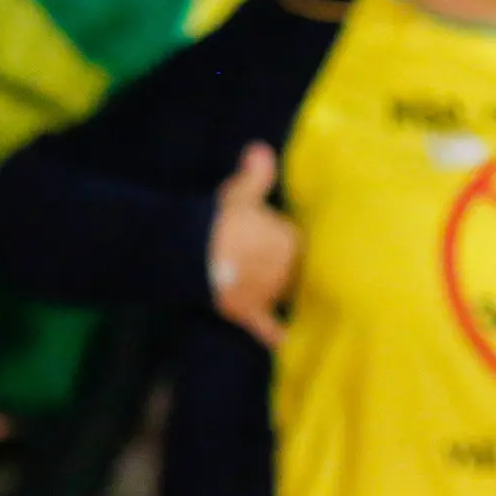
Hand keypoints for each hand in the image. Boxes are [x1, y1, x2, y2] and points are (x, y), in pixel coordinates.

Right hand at [207, 143, 299, 348]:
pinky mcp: (250, 313)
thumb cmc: (220, 218)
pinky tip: (291, 346)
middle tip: (277, 265)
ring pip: (284, 297)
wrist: (194, 252)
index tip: (283, 239)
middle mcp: (287, 271)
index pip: (301, 245)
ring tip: (287, 297)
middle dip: (290, 270)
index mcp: (290, 242)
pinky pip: (269, 329)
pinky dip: (280, 337)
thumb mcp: (239, 192)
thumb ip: (256, 174)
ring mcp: (268, 294)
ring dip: (284, 296)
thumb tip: (260, 149)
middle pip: (296, 273)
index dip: (291, 242)